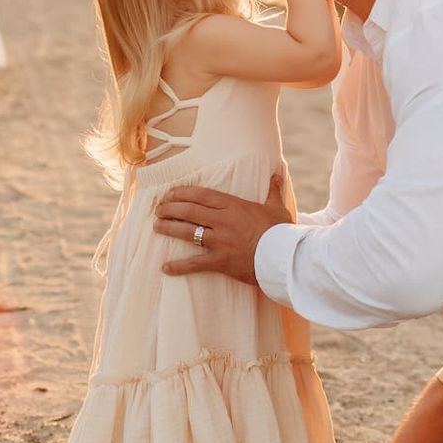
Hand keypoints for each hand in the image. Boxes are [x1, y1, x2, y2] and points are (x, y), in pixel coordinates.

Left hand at [154, 174, 291, 283]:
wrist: (285, 257)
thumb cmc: (282, 232)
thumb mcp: (278, 208)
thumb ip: (273, 191)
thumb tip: (276, 175)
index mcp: (234, 206)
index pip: (202, 195)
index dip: (183, 192)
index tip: (171, 192)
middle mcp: (223, 221)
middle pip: (190, 210)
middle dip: (171, 208)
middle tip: (159, 209)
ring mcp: (220, 241)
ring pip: (188, 232)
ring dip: (169, 228)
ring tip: (157, 226)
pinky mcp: (220, 261)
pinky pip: (195, 263)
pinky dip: (179, 266)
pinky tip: (165, 268)